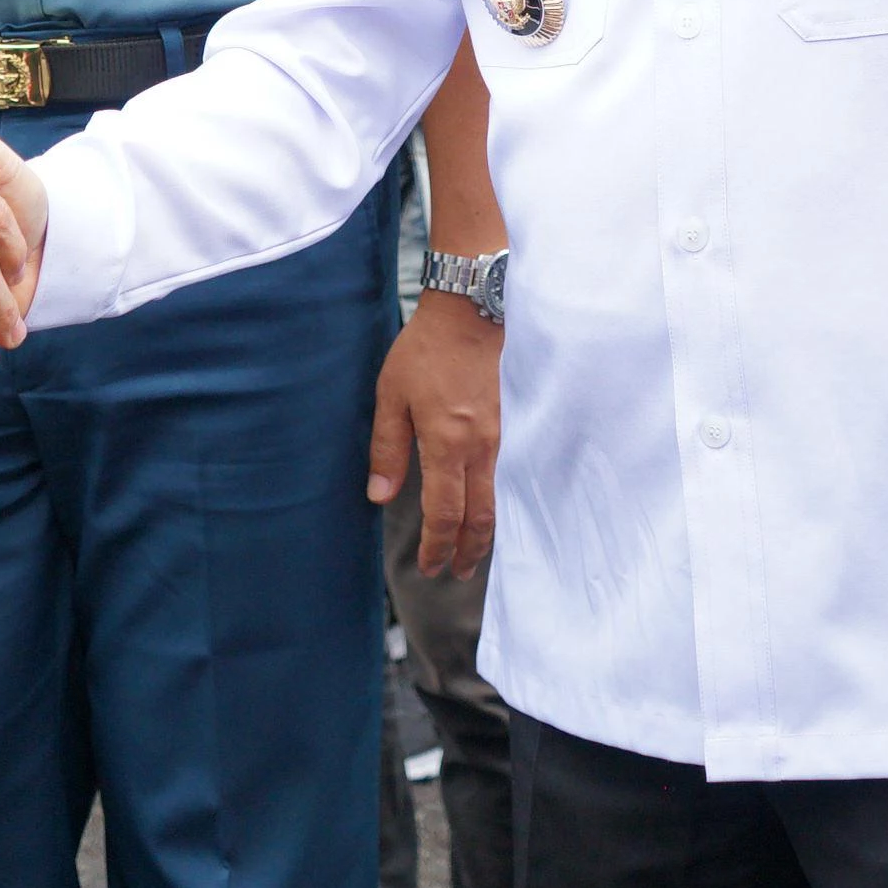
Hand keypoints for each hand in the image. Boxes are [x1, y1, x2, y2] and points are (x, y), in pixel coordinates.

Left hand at [368, 287, 500, 574]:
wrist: (471, 313)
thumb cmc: (426, 352)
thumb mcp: (391, 396)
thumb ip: (388, 449)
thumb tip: (379, 496)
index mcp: (447, 444)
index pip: (444, 513)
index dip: (436, 546)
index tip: (429, 568)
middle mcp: (479, 448)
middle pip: (480, 517)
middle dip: (468, 552)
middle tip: (456, 574)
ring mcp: (499, 438)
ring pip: (497, 500)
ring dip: (484, 533)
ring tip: (473, 554)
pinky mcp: (508, 425)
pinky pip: (504, 477)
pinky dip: (495, 504)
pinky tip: (486, 509)